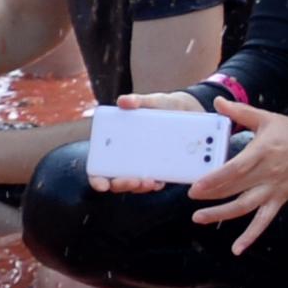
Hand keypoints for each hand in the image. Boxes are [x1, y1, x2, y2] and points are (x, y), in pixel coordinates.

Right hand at [87, 91, 207, 193]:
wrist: (189, 110)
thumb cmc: (163, 106)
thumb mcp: (153, 101)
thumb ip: (138, 101)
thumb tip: (124, 101)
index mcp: (117, 144)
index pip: (100, 167)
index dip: (97, 179)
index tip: (102, 185)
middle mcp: (128, 158)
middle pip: (117, 180)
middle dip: (123, 184)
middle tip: (134, 180)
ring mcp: (145, 165)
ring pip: (137, 184)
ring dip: (140, 187)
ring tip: (150, 181)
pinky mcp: (163, 168)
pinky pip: (157, 182)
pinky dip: (157, 184)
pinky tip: (161, 180)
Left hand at [186, 101, 287, 252]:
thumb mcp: (267, 118)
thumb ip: (241, 112)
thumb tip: (218, 102)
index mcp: (263, 152)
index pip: (236, 169)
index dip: (215, 179)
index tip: (196, 185)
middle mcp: (268, 173)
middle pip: (235, 188)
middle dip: (211, 195)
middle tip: (190, 198)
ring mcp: (273, 189)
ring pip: (244, 206)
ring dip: (221, 214)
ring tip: (198, 218)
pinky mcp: (279, 200)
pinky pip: (264, 220)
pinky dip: (251, 235)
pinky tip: (236, 249)